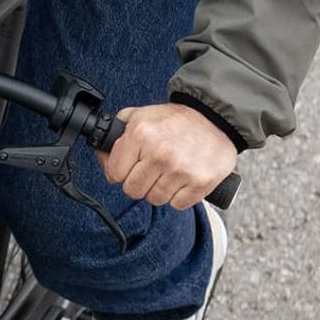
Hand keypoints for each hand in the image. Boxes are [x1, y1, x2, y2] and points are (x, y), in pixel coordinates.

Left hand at [98, 101, 238, 210]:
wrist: (216, 118)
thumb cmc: (176, 120)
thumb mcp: (142, 115)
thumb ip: (117, 134)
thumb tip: (103, 158)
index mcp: (141, 134)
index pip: (115, 173)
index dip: (122, 170)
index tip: (132, 165)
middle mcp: (160, 153)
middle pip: (133, 190)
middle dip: (140, 182)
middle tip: (152, 169)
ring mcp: (181, 170)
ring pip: (155, 199)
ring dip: (159, 190)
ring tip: (170, 172)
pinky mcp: (200, 183)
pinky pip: (177, 205)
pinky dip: (179, 196)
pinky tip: (184, 179)